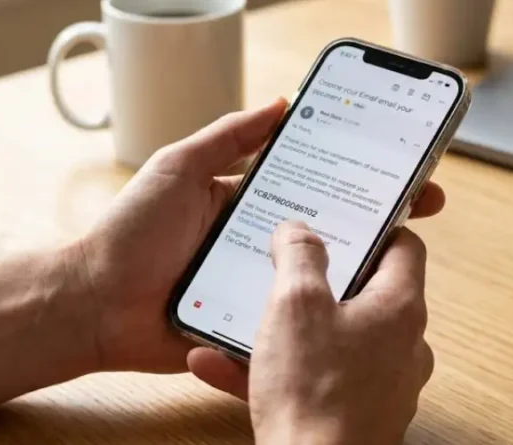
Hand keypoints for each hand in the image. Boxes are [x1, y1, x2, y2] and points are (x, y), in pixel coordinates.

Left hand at [76, 98, 444, 378]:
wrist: (98, 305)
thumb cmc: (131, 234)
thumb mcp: (178, 167)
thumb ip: (227, 136)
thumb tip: (279, 105)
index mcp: (246, 203)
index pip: (311, 185)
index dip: (351, 178)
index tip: (391, 170)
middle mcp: (258, 242)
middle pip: (324, 229)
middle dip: (371, 220)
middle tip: (415, 210)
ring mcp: (257, 283)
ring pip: (315, 275)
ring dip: (352, 267)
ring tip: (397, 256)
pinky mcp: (251, 321)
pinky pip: (292, 316)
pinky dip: (321, 311)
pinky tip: (356, 303)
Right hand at [249, 222, 433, 444]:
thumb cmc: (312, 390)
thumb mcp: (295, 305)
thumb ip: (299, 256)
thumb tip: (299, 231)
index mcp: (398, 308)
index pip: (404, 247)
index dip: (372, 227)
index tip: (339, 220)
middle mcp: (401, 345)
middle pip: (365, 292)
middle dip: (319, 278)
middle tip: (284, 264)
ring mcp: (381, 383)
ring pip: (334, 337)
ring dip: (288, 326)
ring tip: (244, 314)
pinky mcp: (355, 412)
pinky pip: (315, 377)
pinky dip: (278, 367)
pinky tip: (221, 363)